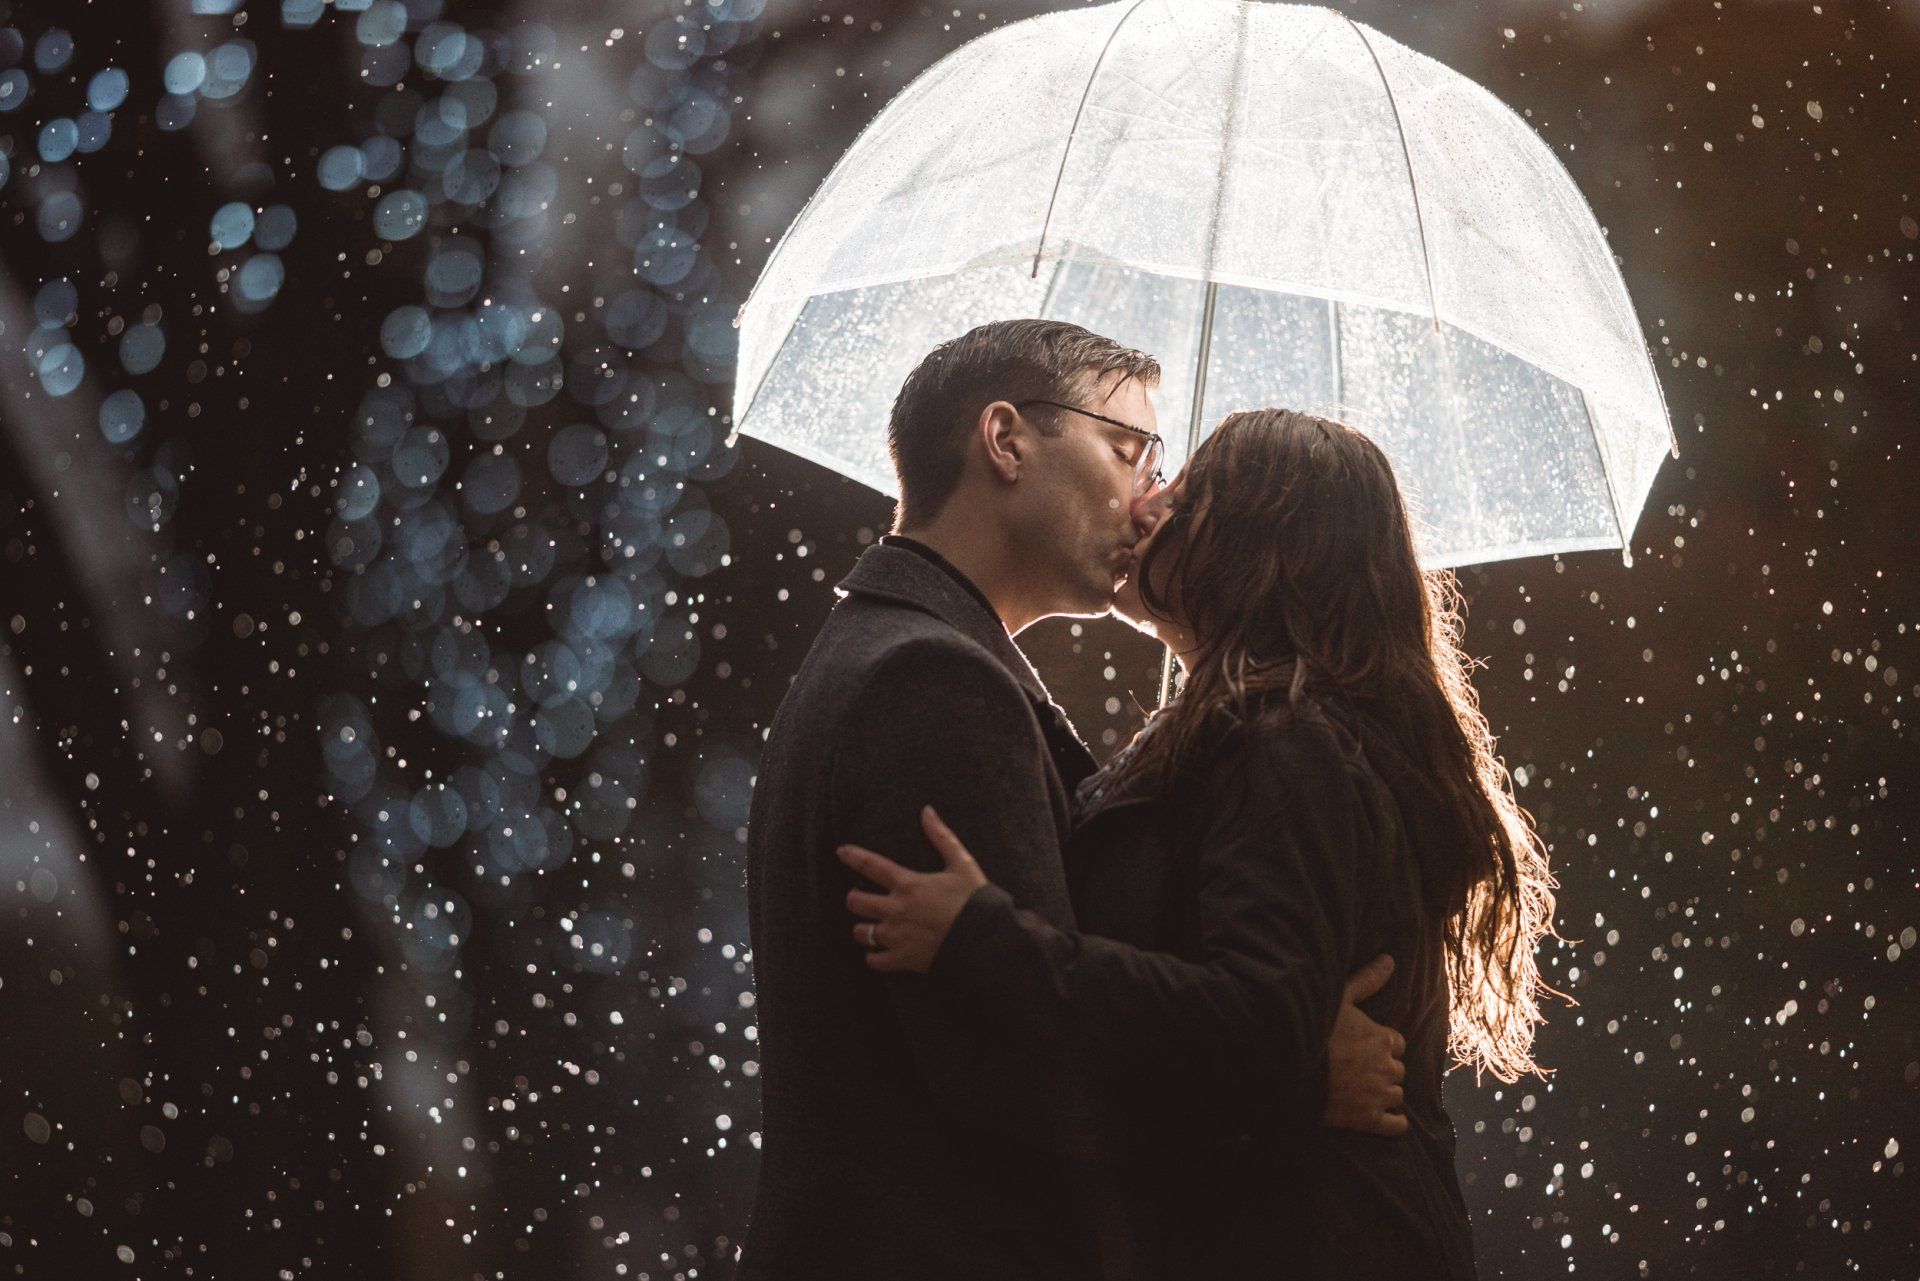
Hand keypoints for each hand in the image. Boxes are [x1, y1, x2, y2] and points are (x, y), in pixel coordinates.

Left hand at [837, 806, 988, 972]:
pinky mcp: (903, 959)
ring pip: (860, 932)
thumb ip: (941, 836)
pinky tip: (880, 952)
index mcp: (908, 884)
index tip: (841, 852)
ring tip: (871, 926)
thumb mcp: (962, 863)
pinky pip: (874, 960)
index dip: (852, 856)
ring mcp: (897, 936)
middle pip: (855, 902)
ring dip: (863, 928)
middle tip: (860, 898)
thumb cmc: (975, 900)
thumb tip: (927, 811)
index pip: (871, 865)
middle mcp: (896, 909)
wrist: (986, 941)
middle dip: (854, 898)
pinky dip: (874, 956)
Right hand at [1322, 953, 1408, 1136]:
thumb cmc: (1312, 1028)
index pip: (1396, 1044)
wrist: (1287, 1066)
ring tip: (1363, 1091)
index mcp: (1383, 1038)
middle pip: (1397, 1071)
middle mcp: (1386, 1067)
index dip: (1381, 1046)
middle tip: (1359, 1070)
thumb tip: (1389, 960)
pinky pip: (1396, 1126)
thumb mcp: (1339, 998)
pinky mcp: (1369, 1120)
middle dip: (1383, 1070)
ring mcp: (1378, 1095)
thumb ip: (1367, 980)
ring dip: (1384, 1094)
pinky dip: (1393, 1122)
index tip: (1364, 1047)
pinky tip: (1383, 1118)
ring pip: (1396, 1096)